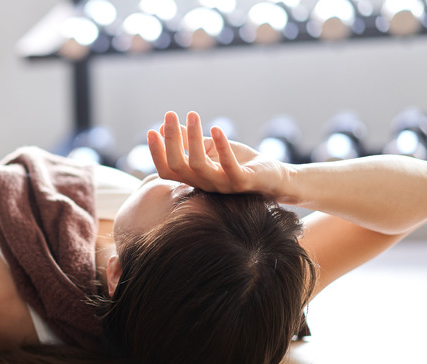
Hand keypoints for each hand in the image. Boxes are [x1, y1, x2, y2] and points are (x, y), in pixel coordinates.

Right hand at [147, 111, 293, 199]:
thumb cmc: (240, 162)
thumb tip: (166, 125)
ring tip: (193, 115)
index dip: (157, 153)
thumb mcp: (211, 147)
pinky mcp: (242, 182)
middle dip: (171, 140)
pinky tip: (216, 129)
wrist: (274, 178)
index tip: (152, 131)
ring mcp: (222, 185)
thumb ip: (190, 140)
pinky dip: (221, 147)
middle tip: (169, 115)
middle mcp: (204, 184)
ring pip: (198, 165)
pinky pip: (228, 167)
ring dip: (193, 138)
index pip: (167, 170)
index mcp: (194, 177)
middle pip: (178, 166)